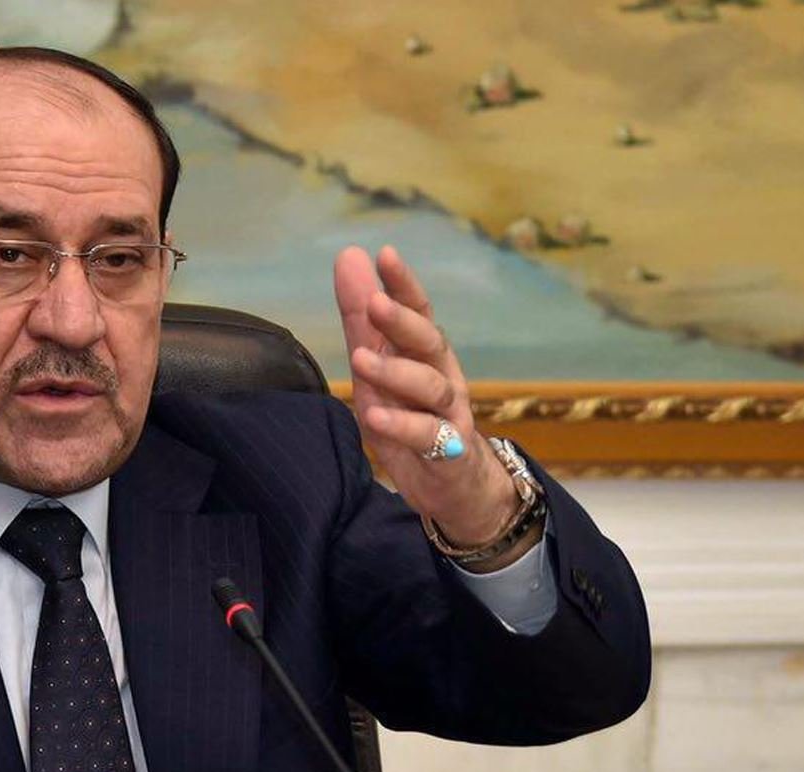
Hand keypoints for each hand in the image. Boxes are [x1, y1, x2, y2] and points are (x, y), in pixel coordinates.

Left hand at [333, 245, 531, 566]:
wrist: (455, 485)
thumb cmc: (412, 417)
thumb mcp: (379, 369)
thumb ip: (362, 320)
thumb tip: (349, 256)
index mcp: (425, 354)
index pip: (419, 311)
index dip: (404, 284)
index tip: (385, 254)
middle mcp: (443, 377)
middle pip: (429, 343)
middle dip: (402, 320)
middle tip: (373, 302)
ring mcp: (449, 414)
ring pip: (430, 387)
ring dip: (396, 372)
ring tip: (360, 360)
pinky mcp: (449, 452)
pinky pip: (428, 436)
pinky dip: (401, 425)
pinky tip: (373, 416)